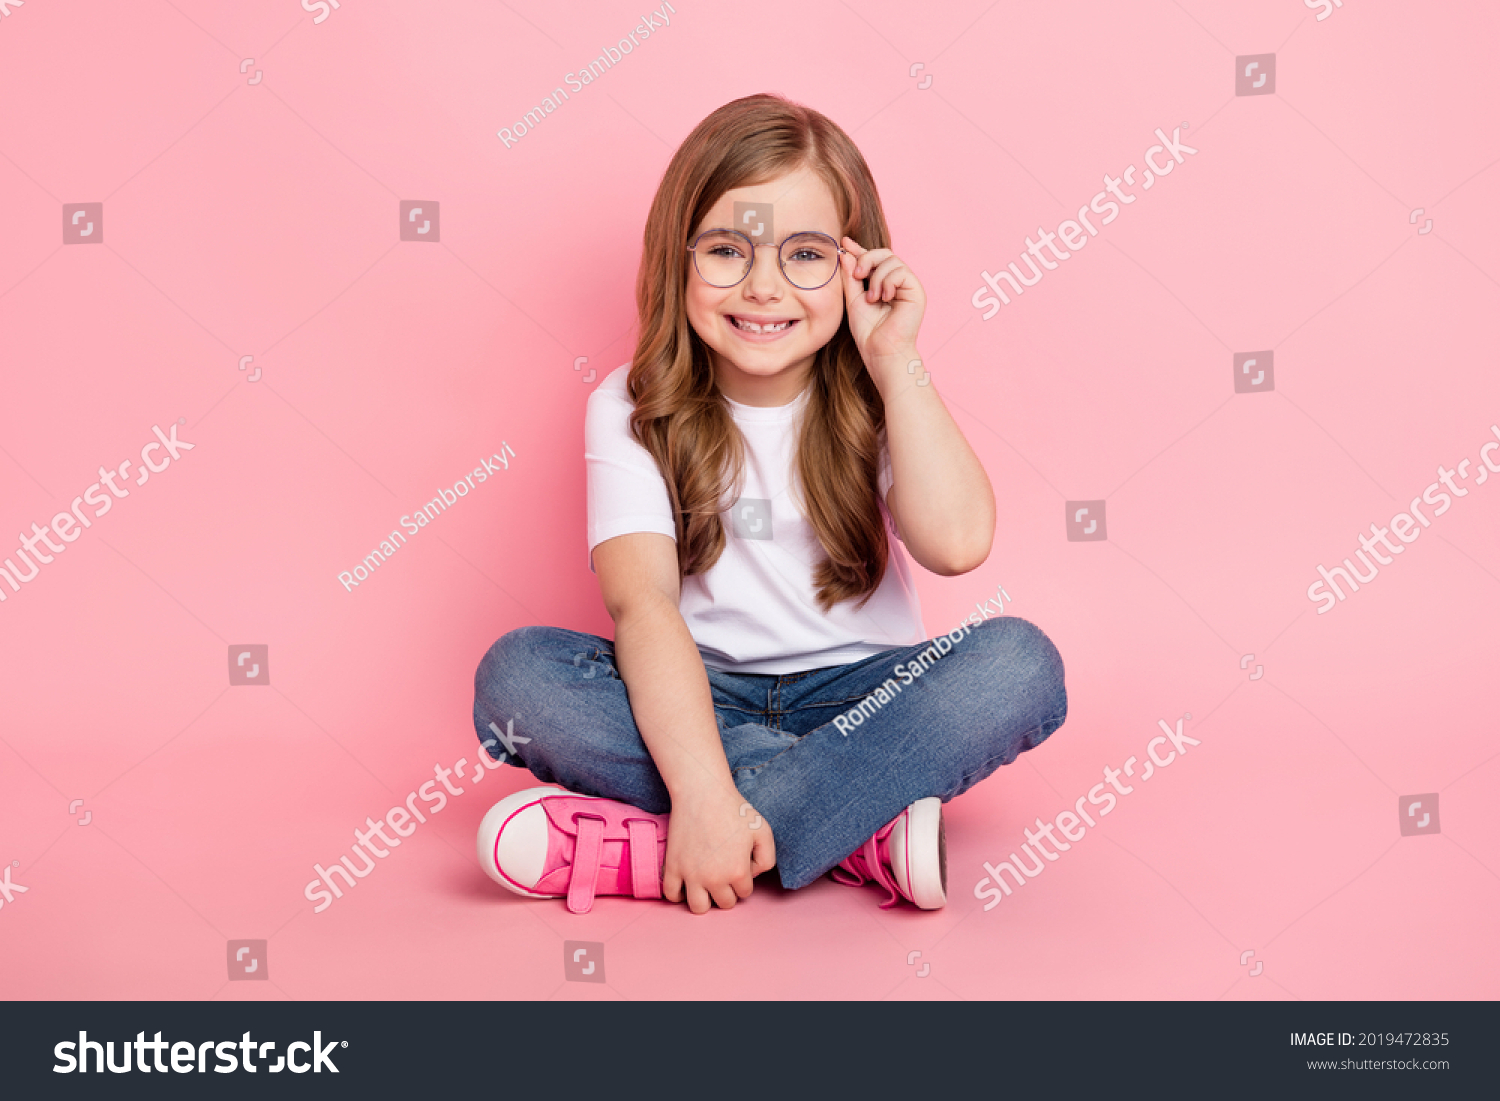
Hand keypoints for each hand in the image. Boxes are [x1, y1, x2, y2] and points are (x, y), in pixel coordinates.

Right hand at [661, 786, 775, 913]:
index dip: (743, 878)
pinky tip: (686, 881)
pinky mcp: (673, 867)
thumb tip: (752, 875)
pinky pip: (671, 895)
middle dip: (727, 890)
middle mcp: (714, 879)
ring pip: (698, 908)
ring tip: (706, 883)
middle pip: (724, 903)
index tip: (738, 862)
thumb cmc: (734, 809)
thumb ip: (768, 858)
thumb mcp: (763, 830)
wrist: (702, 792)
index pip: (744, 893)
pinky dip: (678, 894)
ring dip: (705, 899)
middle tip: (724, 871)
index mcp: (738, 872)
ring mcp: (691, 875)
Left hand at [839, 236, 926, 384]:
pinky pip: (901, 271)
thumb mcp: (853, 299)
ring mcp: (908, 286)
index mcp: (883, 284)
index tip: (844, 243)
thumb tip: (846, 253)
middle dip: (867, 259)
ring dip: (876, 276)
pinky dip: (887, 282)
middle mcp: (897, 283)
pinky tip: (883, 298)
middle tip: (857, 276)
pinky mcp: (916, 291)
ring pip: (892, 260)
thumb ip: (850, 276)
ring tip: (872, 297)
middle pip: (884, 253)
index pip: (873, 259)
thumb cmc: (868, 331)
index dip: (859, 249)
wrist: (880, 351)